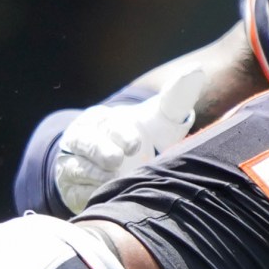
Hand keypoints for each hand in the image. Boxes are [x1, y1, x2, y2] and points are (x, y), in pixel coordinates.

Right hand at [54, 67, 209, 213]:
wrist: (119, 167)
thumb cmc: (142, 137)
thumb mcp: (159, 119)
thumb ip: (175, 99)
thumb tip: (197, 71)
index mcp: (102, 119)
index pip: (107, 124)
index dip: (122, 134)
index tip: (137, 144)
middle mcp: (82, 139)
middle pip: (85, 144)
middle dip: (100, 151)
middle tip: (116, 160)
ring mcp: (72, 163)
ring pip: (76, 169)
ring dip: (94, 175)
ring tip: (113, 179)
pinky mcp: (71, 189)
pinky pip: (74, 192)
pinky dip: (87, 195)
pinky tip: (106, 197)